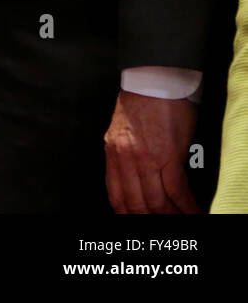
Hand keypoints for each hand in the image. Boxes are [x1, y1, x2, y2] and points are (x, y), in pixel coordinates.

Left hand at [104, 90, 199, 213]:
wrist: (154, 80)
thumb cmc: (141, 100)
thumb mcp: (122, 130)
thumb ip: (124, 155)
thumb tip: (133, 179)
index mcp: (112, 151)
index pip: (116, 195)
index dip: (127, 214)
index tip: (136, 220)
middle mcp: (125, 158)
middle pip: (136, 203)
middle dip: (150, 219)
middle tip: (163, 224)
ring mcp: (146, 159)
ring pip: (156, 202)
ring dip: (171, 216)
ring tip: (181, 220)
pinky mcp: (168, 156)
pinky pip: (177, 191)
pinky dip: (187, 206)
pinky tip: (193, 211)